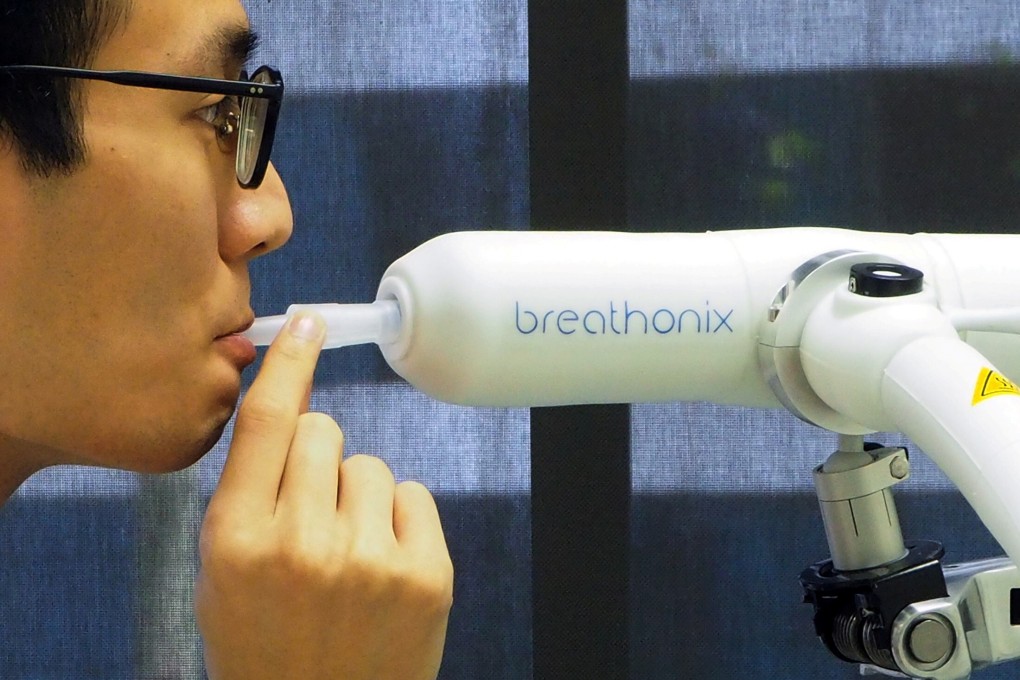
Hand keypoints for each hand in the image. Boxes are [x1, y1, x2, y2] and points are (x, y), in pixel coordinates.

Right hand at [196, 312, 453, 679]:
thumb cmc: (266, 642)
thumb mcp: (223, 571)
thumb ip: (247, 487)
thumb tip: (289, 396)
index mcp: (235, 541)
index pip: (267, 422)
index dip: (289, 363)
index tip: (306, 324)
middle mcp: (302, 544)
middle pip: (324, 430)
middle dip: (317, 459)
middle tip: (312, 515)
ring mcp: (369, 560)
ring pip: (372, 465)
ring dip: (358, 496)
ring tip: (347, 556)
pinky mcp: (425, 574)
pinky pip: (414, 496)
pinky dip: (399, 521)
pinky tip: (381, 568)